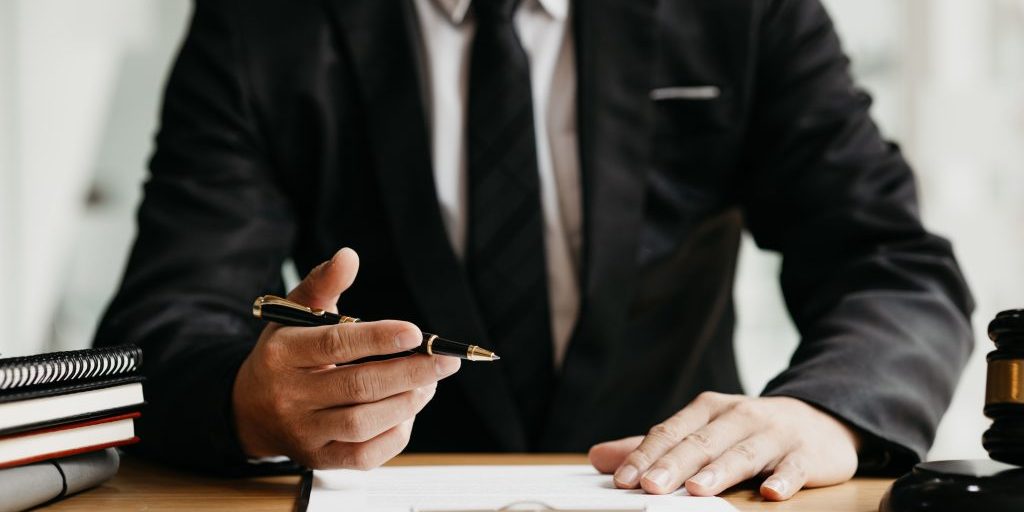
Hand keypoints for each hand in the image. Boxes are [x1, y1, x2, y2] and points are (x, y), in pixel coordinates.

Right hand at [232, 248, 460, 468]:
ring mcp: (303, 432)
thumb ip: (323, 283)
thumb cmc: (284, 355)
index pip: (334, 345)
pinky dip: (396, 434)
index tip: (416, 333)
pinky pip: (365, 455)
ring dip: (407, 402)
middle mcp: (290, 396)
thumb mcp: (292, 315)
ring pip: (363, 423)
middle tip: (446, 361)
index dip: (378, 338)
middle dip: (410, 373)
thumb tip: (349, 256)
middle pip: (358, 386)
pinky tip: (409, 410)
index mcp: (282, 354)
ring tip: (430, 382)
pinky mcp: (319, 458)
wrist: (249, 410)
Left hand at [588, 393, 859, 499]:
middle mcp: (738, 416)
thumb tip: (599, 458)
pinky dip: (784, 479)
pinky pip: (794, 467)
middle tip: (649, 486)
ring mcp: (774, 433)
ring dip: (719, 470)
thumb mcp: (700, 431)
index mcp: (708, 410)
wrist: (819, 418)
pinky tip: (771, 493)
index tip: (622, 480)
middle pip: (701, 442)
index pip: (670, 433)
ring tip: (696, 489)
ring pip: (743, 452)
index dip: (645, 455)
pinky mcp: (806, 453)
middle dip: (674, 464)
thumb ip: (652, 448)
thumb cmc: (747, 430)